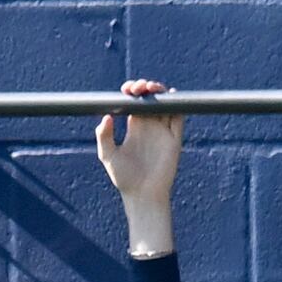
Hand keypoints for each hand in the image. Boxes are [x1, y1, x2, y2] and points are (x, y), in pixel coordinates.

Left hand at [98, 81, 179, 253]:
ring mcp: (163, 132)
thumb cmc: (124, 178)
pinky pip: (178, 118)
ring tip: (152, 88)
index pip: (135, 102)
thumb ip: (103, 137)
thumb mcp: (108, 156)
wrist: (143, 194)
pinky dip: (178, 105)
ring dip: (161, 91)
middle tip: (139, 88)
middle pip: (151, 99)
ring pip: (166, 104)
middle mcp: (150, 126)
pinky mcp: (174, 139)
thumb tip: (106, 117)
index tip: (127, 89)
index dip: (132, 91)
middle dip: (146, 87)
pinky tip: (172, 96)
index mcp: (134, 127)